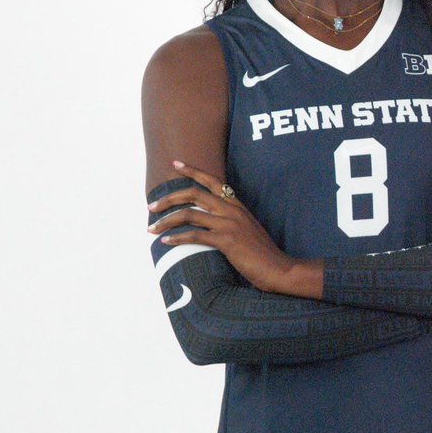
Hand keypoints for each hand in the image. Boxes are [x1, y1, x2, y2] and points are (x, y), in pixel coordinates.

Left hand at [147, 160, 307, 294]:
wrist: (279, 268)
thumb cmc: (262, 254)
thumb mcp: (247, 231)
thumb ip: (231, 223)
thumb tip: (210, 224)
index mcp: (237, 206)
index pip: (212, 181)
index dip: (192, 171)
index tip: (175, 164)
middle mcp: (232, 210)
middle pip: (194, 194)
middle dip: (169, 198)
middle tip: (152, 207)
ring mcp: (230, 224)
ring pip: (189, 214)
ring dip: (166, 220)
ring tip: (151, 228)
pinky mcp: (227, 240)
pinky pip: (194, 235)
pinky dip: (176, 238)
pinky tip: (165, 241)